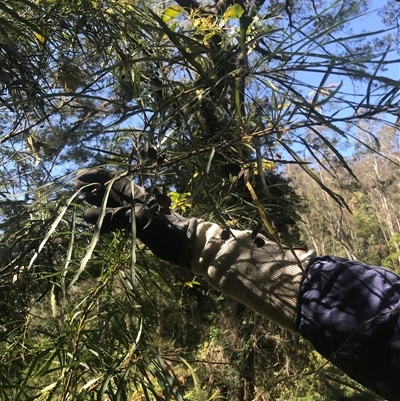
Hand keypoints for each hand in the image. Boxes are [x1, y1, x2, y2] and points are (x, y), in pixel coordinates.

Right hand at [75, 168, 196, 266]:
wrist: (183, 243)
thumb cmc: (163, 228)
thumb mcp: (137, 220)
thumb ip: (112, 217)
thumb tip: (85, 215)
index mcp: (135, 192)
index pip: (112, 178)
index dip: (95, 176)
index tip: (78, 178)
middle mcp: (132, 200)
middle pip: (109, 190)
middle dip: (92, 189)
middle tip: (75, 191)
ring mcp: (133, 212)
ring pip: (110, 205)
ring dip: (96, 204)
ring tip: (80, 202)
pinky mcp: (134, 225)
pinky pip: (115, 220)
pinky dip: (104, 220)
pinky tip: (94, 224)